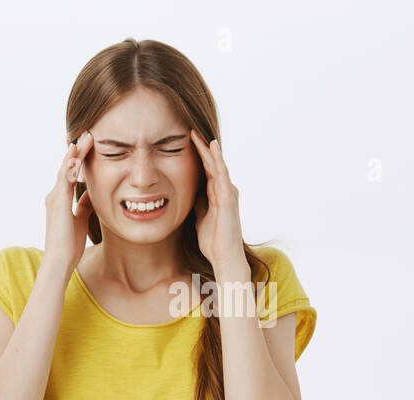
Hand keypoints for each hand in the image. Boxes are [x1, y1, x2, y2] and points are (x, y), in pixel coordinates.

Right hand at [43, 131, 94, 272]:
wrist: (59, 261)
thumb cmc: (69, 245)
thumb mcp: (82, 219)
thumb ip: (85, 204)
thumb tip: (93, 193)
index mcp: (60, 199)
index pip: (70, 173)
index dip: (79, 159)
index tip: (90, 144)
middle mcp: (54, 196)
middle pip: (66, 167)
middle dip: (77, 150)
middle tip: (88, 133)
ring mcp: (54, 198)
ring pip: (64, 170)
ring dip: (75, 153)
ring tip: (85, 138)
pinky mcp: (57, 204)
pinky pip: (64, 180)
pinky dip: (70, 167)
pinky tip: (77, 156)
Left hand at [188, 128, 244, 269]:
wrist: (224, 256)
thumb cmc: (213, 240)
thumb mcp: (200, 217)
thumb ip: (199, 204)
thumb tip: (191, 193)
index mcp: (217, 194)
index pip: (206, 170)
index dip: (197, 156)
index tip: (185, 142)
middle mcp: (225, 189)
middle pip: (211, 163)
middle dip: (201, 147)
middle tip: (190, 130)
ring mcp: (228, 192)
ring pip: (217, 164)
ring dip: (207, 149)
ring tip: (197, 133)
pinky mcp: (228, 197)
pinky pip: (222, 173)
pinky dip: (217, 159)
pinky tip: (211, 147)